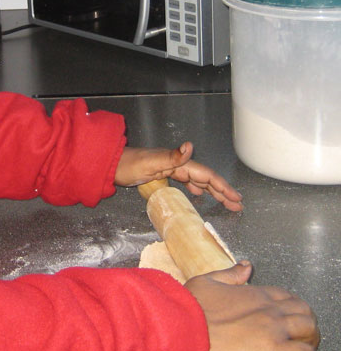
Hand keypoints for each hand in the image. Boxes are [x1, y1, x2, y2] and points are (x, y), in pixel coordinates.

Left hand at [114, 142, 242, 210]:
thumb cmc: (129, 164)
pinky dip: (197, 189)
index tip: (236, 197)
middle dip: (223, 191)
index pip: (206, 174)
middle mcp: (177, 164)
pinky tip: (200, 195)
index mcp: (178, 162)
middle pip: (205, 178)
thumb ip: (171, 156)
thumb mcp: (150, 161)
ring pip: (198, 181)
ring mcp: (170, 170)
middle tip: (238, 204)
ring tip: (227, 202)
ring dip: (213, 191)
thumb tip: (190, 146)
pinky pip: (186, 182)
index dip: (222, 186)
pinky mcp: (163, 175)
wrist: (111, 164)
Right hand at [185, 262, 319, 350]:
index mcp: (254, 293)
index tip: (286, 315)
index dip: (290, 305)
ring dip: (307, 337)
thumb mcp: (207, 282)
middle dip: (303, 321)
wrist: (185, 330)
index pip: (286, 296)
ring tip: (300, 346)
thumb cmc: (192, 309)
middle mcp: (269, 310)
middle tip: (297, 332)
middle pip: (303, 311)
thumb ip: (230, 274)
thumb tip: (246, 265)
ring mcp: (274, 331)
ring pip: (309, 330)